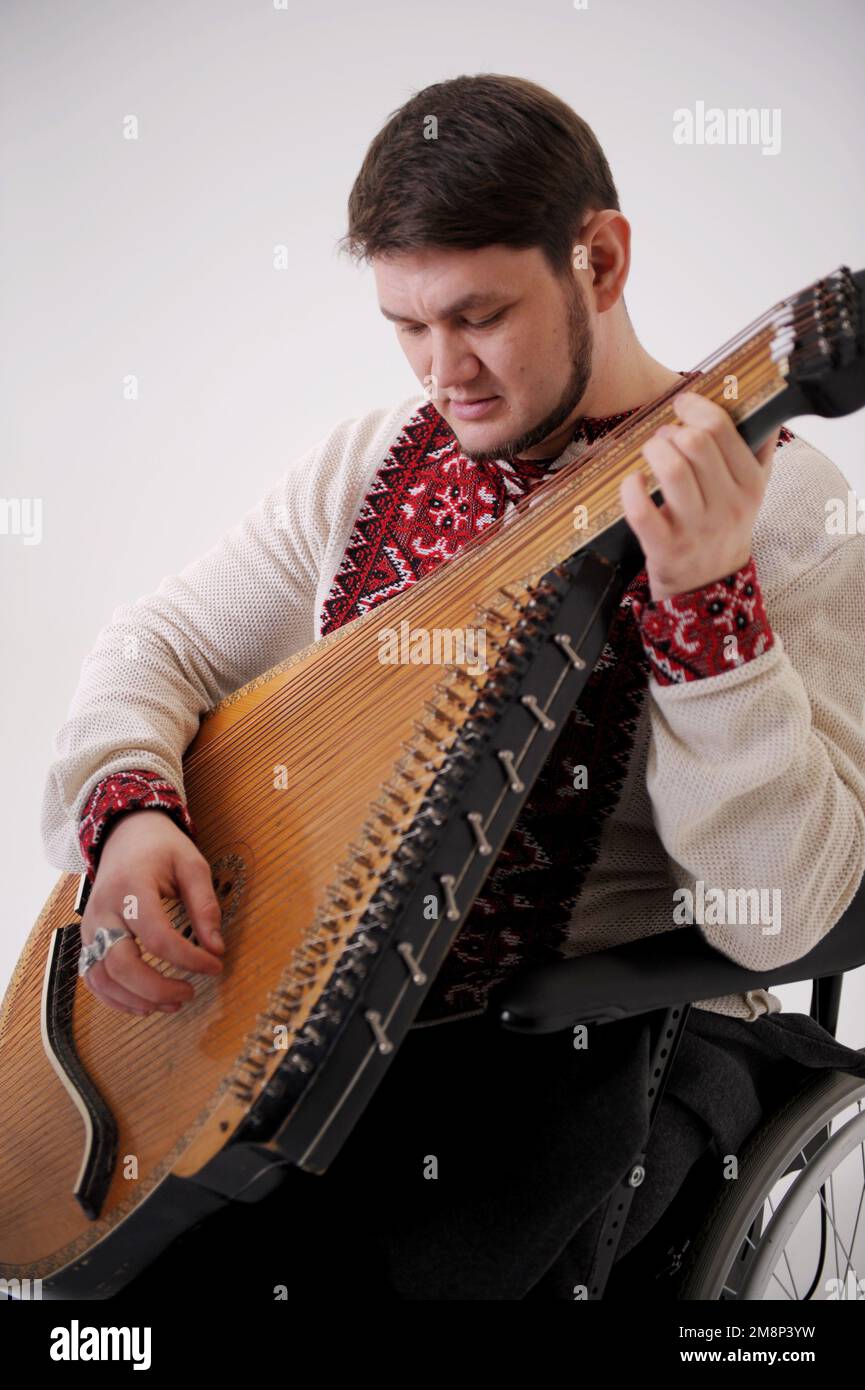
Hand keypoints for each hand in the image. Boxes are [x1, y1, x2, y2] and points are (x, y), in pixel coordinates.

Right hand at [79, 810, 224, 1015]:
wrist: (126, 834)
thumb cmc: (162, 848)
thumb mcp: (192, 865)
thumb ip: (205, 906)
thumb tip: (216, 949)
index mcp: (131, 887)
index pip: (157, 937)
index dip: (189, 959)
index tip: (215, 965)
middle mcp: (103, 910)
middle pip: (121, 964)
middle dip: (157, 988)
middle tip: (190, 993)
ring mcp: (90, 926)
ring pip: (101, 977)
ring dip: (135, 1000)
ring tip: (172, 1004)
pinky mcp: (88, 938)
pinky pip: (92, 978)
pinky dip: (115, 998)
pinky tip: (144, 1005)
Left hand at [619, 391, 779, 601]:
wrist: (711, 584)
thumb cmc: (725, 527)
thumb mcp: (752, 491)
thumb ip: (759, 450)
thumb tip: (763, 407)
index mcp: (750, 484)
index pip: (722, 429)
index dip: (695, 407)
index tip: (683, 404)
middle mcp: (727, 505)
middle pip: (695, 443)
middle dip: (672, 429)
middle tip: (665, 436)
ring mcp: (695, 528)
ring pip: (671, 469)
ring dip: (653, 450)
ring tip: (651, 453)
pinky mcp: (665, 547)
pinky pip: (641, 510)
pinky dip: (630, 488)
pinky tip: (633, 482)